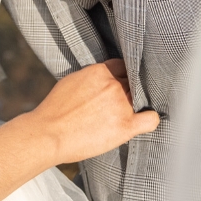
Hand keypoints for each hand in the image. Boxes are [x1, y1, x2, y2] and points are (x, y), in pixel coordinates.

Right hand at [26, 59, 158, 165]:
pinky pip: (151, 119)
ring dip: (136, 104)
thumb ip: (92, 77)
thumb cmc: (54, 110)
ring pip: (141, 99)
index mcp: (99, 71)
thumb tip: (102, 80)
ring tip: (127, 113)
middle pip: (133, 83)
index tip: (122, 83)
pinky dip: (151, 118)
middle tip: (122, 101)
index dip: (124, 75)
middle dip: (129, 90)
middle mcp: (113, 85)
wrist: (49, 134)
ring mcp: (121, 105)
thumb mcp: (71, 81)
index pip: (123, 66)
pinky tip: (145, 120)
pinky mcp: (125, 126)